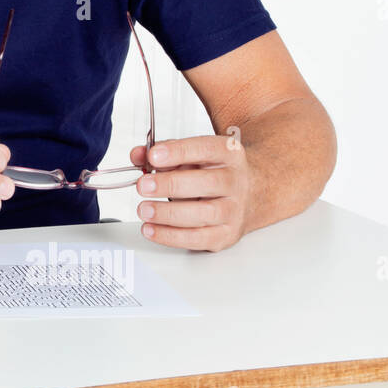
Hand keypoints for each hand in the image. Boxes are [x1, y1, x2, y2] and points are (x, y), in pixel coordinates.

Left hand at [131, 134, 252, 250]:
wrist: (250, 193)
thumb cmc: (213, 171)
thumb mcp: (191, 154)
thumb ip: (163, 152)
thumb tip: (138, 155)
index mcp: (228, 154)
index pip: (205, 149)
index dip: (178, 152)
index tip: (153, 156)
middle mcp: (236, 181)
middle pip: (208, 183)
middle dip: (171, 184)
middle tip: (143, 185)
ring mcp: (234, 210)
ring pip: (204, 214)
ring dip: (169, 213)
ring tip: (144, 209)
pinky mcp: (226, 234)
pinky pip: (198, 238)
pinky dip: (171, 236)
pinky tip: (151, 229)